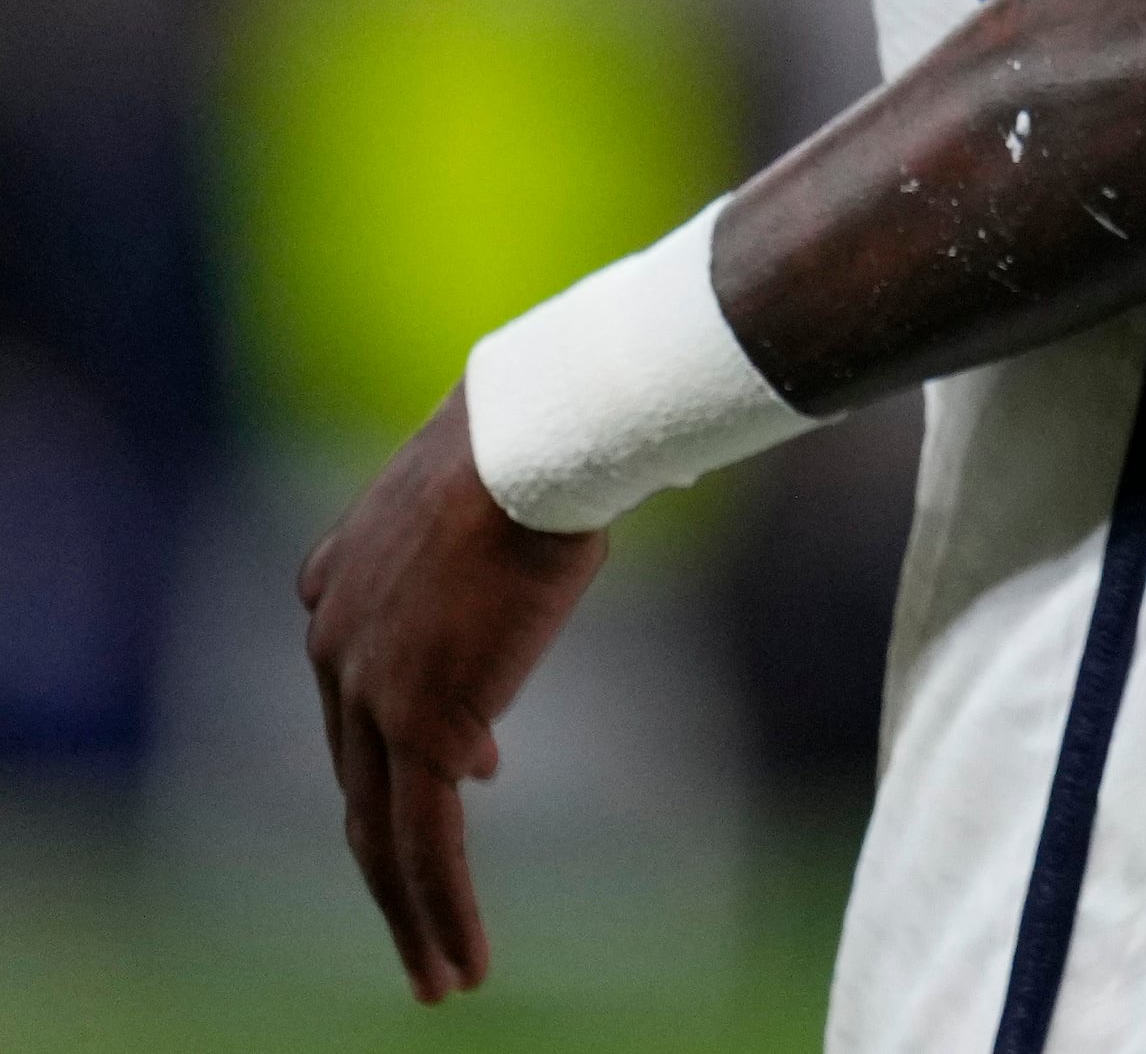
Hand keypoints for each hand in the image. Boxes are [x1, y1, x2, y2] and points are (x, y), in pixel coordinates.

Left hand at [297, 387, 607, 1001]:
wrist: (537, 433)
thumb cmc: (546, 433)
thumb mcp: (498, 495)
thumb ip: (492, 553)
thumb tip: (531, 573)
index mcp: (342, 580)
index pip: (363, 691)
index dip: (407, 743)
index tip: (479, 769)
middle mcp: (335, 641)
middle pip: (359, 777)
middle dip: (390, 852)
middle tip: (419, 916)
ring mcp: (369, 692)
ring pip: (382, 832)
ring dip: (412, 913)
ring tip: (441, 976)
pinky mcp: (419, 729)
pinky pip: (424, 845)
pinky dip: (439, 913)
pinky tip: (464, 963)